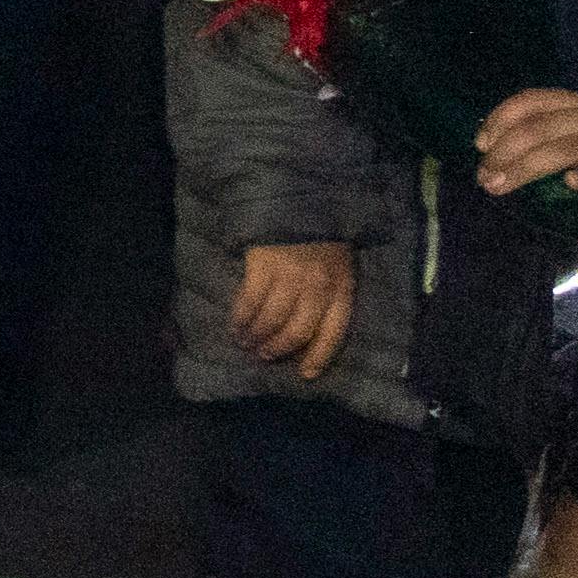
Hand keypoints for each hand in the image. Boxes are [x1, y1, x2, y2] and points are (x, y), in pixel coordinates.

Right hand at [231, 237, 357, 379]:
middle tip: (265, 356)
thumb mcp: (340, 268)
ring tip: (246, 343)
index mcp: (341, 288)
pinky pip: (249, 301)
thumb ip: (331, 295)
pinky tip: (235, 326)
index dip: (318, 356)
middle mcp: (318, 286)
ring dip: (257, 337)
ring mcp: (289, 276)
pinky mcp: (263, 266)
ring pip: (272, 319)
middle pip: (298, 331)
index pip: (333, 332)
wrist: (301, 203)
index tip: (305, 375)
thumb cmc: (322, 240)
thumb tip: (312, 332)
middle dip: (279, 349)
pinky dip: (240, 318)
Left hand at [471, 89, 577, 202]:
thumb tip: (507, 157)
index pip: (540, 100)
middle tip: (484, 177)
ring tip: (502, 185)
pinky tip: (573, 184)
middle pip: (547, 126)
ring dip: (531, 166)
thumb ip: (558, 138)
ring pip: (572, 148)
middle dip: (507, 149)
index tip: (479, 142)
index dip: (505, 116)